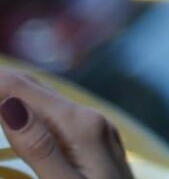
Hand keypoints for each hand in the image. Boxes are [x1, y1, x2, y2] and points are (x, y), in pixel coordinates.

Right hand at [0, 69, 133, 177]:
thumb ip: (40, 147)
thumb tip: (10, 103)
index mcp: (83, 124)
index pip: (25, 90)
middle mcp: (92, 118)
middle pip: (36, 89)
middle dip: (4, 84)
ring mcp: (97, 130)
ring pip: (47, 101)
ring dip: (16, 94)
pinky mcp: (96, 143)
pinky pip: (57, 117)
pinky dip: (33, 109)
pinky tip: (21, 114)